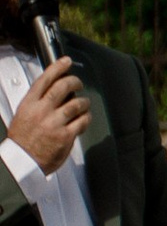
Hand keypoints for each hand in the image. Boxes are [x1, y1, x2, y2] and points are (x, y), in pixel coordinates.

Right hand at [4, 60, 87, 178]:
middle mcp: (41, 111)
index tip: (65, 61)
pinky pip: (82, 121)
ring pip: (76, 103)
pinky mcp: (65, 136)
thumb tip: (54, 91)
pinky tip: (84, 119)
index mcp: (28, 105)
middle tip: (78, 84)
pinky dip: (86, 118)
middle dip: (75, 81)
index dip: (57, 67)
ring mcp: (54, 123)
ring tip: (83, 104)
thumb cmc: (22, 141)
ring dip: (83, 102)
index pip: (45, 80)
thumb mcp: (22, 116)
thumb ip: (37, 103)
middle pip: (63, 86)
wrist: (21, 164)